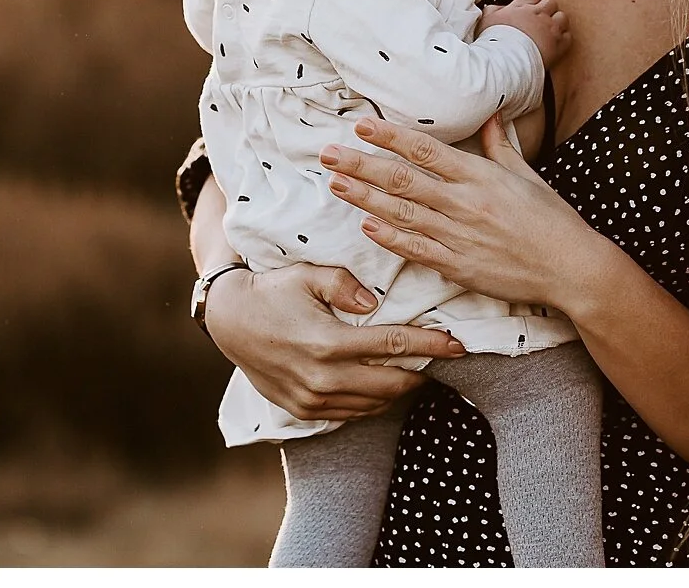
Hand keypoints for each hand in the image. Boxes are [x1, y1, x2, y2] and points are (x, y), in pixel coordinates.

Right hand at [200, 262, 466, 423]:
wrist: (229, 322)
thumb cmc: (272, 291)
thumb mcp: (306, 275)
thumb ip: (343, 284)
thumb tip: (373, 303)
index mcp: (328, 343)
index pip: (394, 345)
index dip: (431, 345)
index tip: (458, 344)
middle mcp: (322, 378)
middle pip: (392, 383)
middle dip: (423, 373)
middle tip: (442, 360)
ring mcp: (313, 399)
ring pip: (375, 403)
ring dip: (400, 389)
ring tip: (416, 371)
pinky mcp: (305, 411)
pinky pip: (352, 413)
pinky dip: (374, 401)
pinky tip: (384, 384)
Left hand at [322, 115, 610, 309]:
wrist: (572, 267)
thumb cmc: (552, 219)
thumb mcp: (527, 175)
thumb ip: (500, 145)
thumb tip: (490, 114)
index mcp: (481, 175)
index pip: (426, 150)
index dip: (390, 136)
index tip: (361, 125)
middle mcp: (466, 203)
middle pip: (403, 179)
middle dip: (362, 165)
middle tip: (328, 154)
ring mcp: (460, 236)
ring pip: (403, 213)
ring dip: (366, 198)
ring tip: (336, 185)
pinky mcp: (460, 266)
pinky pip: (418, 250)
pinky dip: (391, 238)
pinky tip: (368, 226)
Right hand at [477, 0, 571, 66]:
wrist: (506, 63)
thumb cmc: (493, 42)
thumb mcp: (485, 21)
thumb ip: (493, 10)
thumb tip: (499, 8)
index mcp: (521, 7)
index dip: (531, 3)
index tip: (527, 11)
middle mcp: (538, 15)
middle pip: (550, 3)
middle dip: (546, 11)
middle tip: (538, 22)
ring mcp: (550, 29)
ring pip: (562, 17)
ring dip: (557, 23)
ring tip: (548, 33)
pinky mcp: (559, 45)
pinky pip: (568, 36)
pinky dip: (562, 39)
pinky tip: (553, 45)